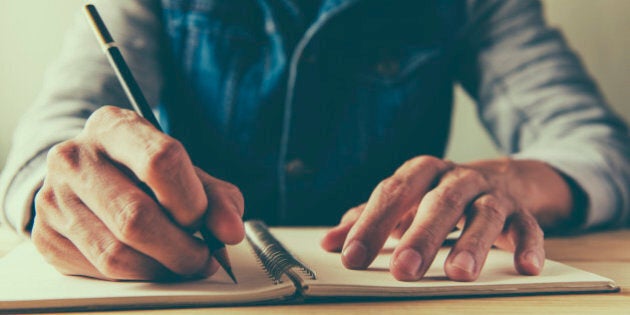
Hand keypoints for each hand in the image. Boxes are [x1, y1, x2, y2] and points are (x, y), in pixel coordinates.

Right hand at [31, 106, 244, 280]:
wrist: (88, 176)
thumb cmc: (144, 173)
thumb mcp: (185, 172)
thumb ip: (217, 197)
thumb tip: (230, 231)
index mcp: (113, 127)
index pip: (160, 161)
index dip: (192, 202)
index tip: (204, 221)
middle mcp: (75, 157)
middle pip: (136, 216)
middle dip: (181, 249)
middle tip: (202, 257)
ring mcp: (54, 198)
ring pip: (116, 254)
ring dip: (160, 270)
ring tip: (180, 263)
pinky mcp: (46, 236)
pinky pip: (98, 273)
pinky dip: (135, 278)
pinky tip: (149, 264)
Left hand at [321, 156, 575, 280]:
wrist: (499, 177)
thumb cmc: (439, 195)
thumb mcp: (404, 202)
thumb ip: (369, 219)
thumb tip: (330, 243)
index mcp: (422, 172)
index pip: (393, 193)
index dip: (372, 224)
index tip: (352, 257)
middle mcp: (458, 178)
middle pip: (441, 202)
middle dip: (421, 236)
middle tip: (404, 270)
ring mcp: (493, 193)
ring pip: (485, 213)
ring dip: (473, 242)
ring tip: (459, 273)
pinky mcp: (522, 211)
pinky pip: (529, 226)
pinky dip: (529, 245)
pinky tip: (525, 267)